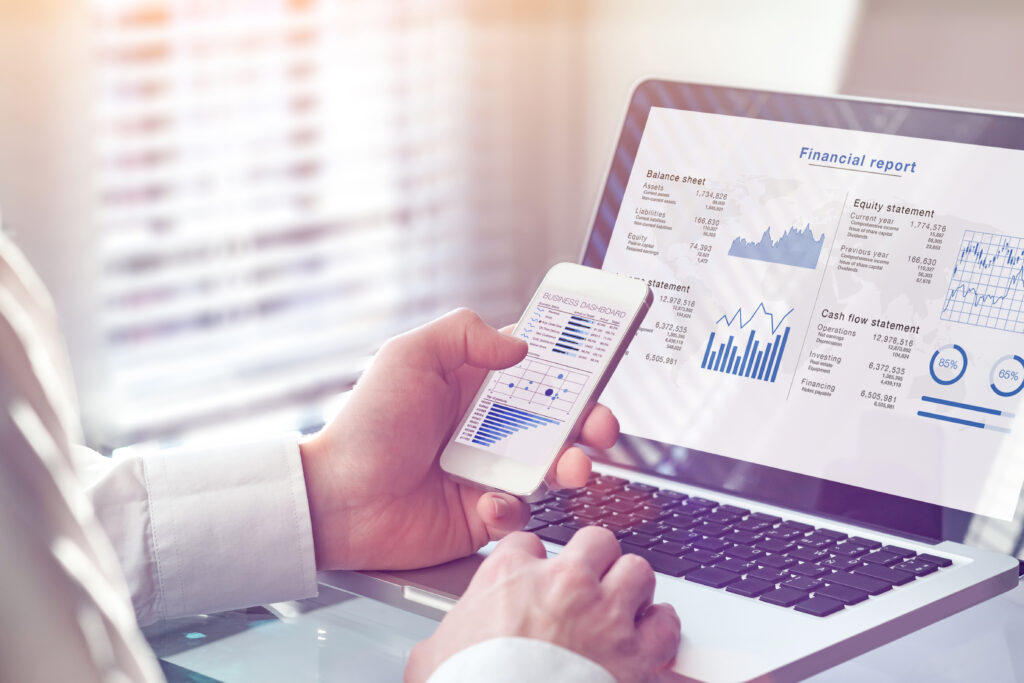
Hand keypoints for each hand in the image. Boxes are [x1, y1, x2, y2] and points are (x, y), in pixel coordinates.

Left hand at [299, 308, 619, 569]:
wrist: (338, 502)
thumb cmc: (367, 426)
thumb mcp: (408, 357)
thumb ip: (463, 334)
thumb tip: (521, 345)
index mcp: (475, 383)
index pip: (537, 365)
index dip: (571, 362)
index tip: (598, 360)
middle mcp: (490, 425)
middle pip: (560, 417)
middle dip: (591, 419)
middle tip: (601, 426)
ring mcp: (490, 469)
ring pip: (552, 466)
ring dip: (571, 465)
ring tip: (571, 469)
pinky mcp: (484, 512)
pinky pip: (520, 511)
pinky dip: (513, 508)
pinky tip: (490, 503)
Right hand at [405, 527, 680, 682]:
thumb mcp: (435, 654)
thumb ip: (453, 631)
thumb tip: (444, 644)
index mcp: (510, 577)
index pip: (529, 542)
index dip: (534, 562)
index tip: (536, 580)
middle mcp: (563, 584)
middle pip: (595, 541)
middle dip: (594, 560)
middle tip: (588, 582)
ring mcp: (604, 615)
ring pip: (637, 570)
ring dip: (631, 587)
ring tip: (622, 606)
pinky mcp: (636, 654)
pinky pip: (665, 622)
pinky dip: (660, 629)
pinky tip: (648, 638)